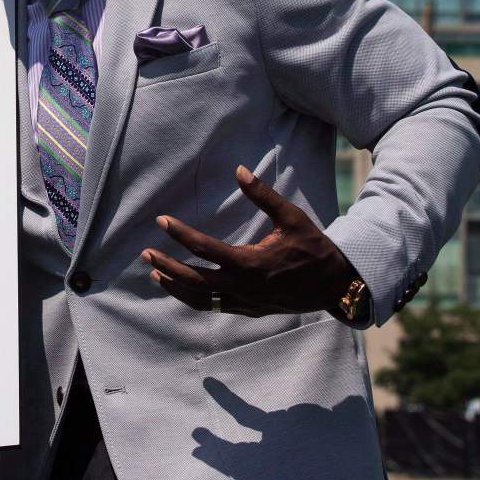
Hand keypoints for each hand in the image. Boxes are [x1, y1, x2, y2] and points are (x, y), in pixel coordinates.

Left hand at [141, 165, 356, 316]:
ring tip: (154, 273)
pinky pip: (211, 306)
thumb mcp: (291, 217)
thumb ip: (263, 195)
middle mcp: (243, 286)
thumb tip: (239, 169)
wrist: (334, 285)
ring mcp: (243, 301)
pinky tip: (178, 288)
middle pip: (194, 279)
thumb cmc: (312, 247)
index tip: (161, 220)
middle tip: (145, 253)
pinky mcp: (246, 310)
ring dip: (174, 286)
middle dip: (166, 266)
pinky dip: (191, 298)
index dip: (180, 233)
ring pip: (199, 298)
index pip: (204, 248)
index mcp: (251, 263)